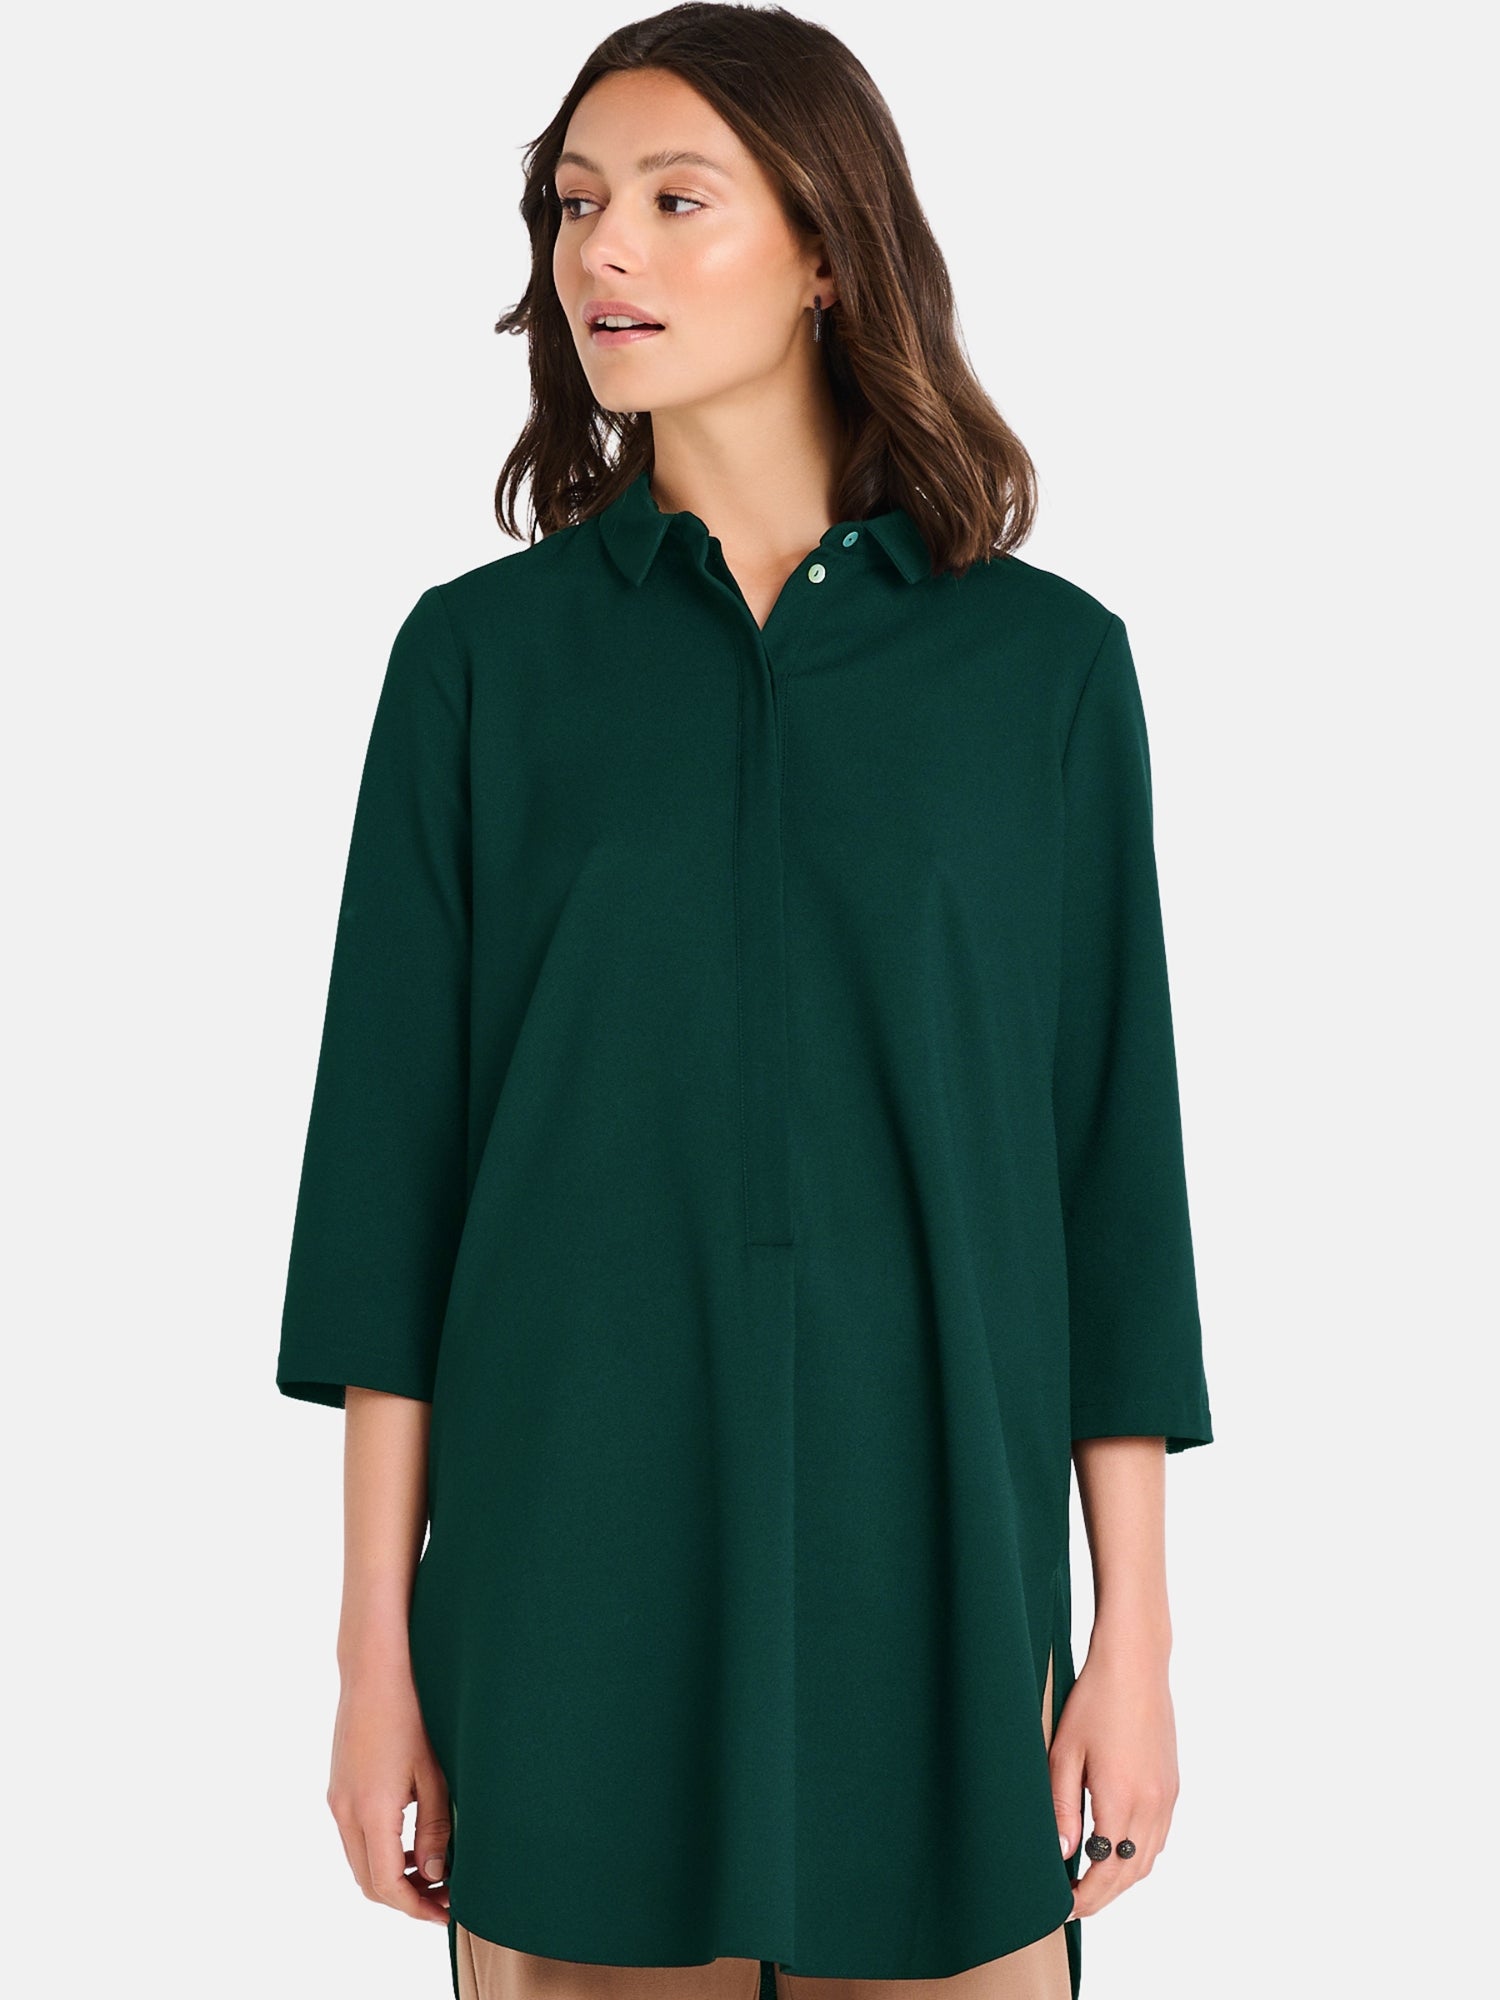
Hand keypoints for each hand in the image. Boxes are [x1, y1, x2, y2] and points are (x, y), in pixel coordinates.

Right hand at [327, 1654, 451, 1924]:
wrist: (375, 1667)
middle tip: (444, 1897)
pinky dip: (379, 1849)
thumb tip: (433, 1874)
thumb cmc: (412, 1711)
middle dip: (405, 1897)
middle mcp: (345, 1810)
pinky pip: (354, 1835)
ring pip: (359, 1859)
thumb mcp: (434, 1772)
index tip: (446, 1911)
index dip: (416, 1907)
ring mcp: (337, 1798)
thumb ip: (435, 1827)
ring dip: (391, 1874)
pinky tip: (410, 1838)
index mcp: (370, 1811)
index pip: (387, 1884)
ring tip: (432, 1871)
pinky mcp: (338, 1785)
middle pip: (368, 1880)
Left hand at [1050, 1637, 1178, 1920]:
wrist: (1135, 1665)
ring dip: (1121, 1879)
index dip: (1084, 1896)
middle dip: (1102, 1896)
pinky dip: (1138, 1856)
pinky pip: (1158, 1837)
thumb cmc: (1094, 1701)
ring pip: (1147, 1859)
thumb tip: (1062, 1853)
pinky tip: (1117, 1852)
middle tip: (1073, 1903)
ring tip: (1092, 1884)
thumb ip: (1062, 1807)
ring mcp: (1167, 1797)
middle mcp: (1151, 1805)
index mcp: (1121, 1800)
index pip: (1104, 1870)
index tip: (1061, 1906)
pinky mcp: (1172, 1786)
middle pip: (1128, 1872)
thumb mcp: (1065, 1753)